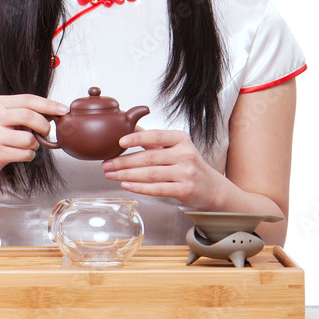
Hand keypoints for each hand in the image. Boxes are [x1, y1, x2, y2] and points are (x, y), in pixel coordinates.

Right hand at [0, 94, 67, 181]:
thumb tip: (54, 111)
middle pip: (28, 116)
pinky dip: (29, 155)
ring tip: (28, 145)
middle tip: (46, 132)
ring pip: (28, 138)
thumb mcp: (6, 118)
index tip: (63, 110)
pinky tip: (22, 154)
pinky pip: (24, 153)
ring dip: (35, 144)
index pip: (28, 100)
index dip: (49, 104)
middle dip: (43, 125)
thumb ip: (25, 112)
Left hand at [101, 129, 228, 208]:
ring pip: (151, 174)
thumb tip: (130, 127)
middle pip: (149, 158)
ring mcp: (186, 173)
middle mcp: (185, 154)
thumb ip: (154, 138)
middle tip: (107, 164)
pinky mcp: (184, 190)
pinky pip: (158, 189)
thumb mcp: (175, 146)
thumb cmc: (189, 164)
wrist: (211, 187)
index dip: (137, 138)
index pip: (156, 136)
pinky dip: (140, 187)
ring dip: (127, 174)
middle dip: (124, 161)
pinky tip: (126, 184)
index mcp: (181, 139)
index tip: (120, 141)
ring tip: (111, 174)